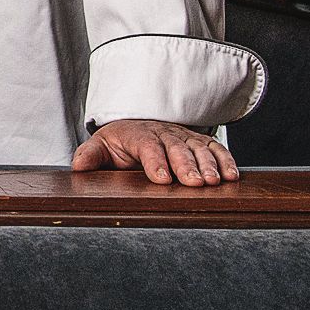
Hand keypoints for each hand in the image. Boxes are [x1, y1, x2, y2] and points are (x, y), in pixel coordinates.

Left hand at [71, 118, 239, 185]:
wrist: (137, 127)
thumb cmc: (120, 143)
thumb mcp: (101, 147)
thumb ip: (90, 155)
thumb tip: (78, 167)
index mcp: (137, 134)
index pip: (146, 146)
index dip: (154, 161)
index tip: (161, 179)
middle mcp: (163, 133)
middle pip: (175, 148)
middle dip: (185, 165)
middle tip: (193, 182)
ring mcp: (183, 136)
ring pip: (197, 147)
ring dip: (207, 164)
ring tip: (214, 181)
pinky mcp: (199, 142)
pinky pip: (215, 148)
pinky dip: (225, 160)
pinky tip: (231, 176)